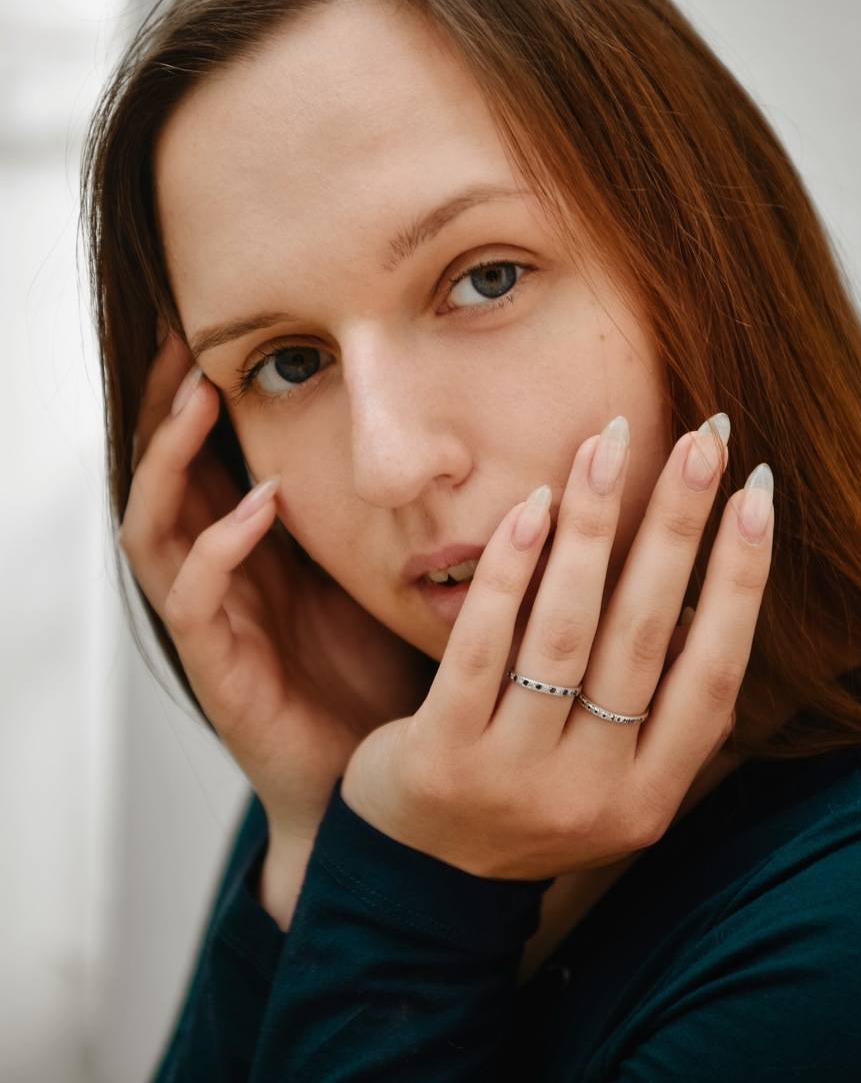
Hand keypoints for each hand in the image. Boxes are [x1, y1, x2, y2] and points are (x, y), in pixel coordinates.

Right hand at [120, 328, 436, 842]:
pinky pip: (195, 600)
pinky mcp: (221, 672)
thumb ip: (394, 503)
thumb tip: (451, 421)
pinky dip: (220, 547)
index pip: (206, 454)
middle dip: (164, 406)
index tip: (218, 320)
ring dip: (174, 458)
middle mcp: (222, 577)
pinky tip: (260, 505)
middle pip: (163, 475)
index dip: (199, 391)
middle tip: (180, 334)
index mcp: (256, 549)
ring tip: (201, 395)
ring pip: (155, 527)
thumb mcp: (391, 567)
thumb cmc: (393, 675)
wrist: (388, 794)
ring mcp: (215, 623)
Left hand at [339, 415, 772, 879]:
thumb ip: (660, 703)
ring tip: (608, 445)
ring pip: (567, 632)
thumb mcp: (613, 774)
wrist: (419, 880)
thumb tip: (717, 586)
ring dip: (594, 527)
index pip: (716, 674)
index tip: (760, 491)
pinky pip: (482, 647)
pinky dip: (511, 571)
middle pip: (647, 637)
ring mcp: (516, 778)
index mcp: (652, 796)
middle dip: (679, 526)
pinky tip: (533, 506)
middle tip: (704, 436)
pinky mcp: (442, 757)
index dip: (744, 581)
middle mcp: (595, 794)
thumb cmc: (531, 793)